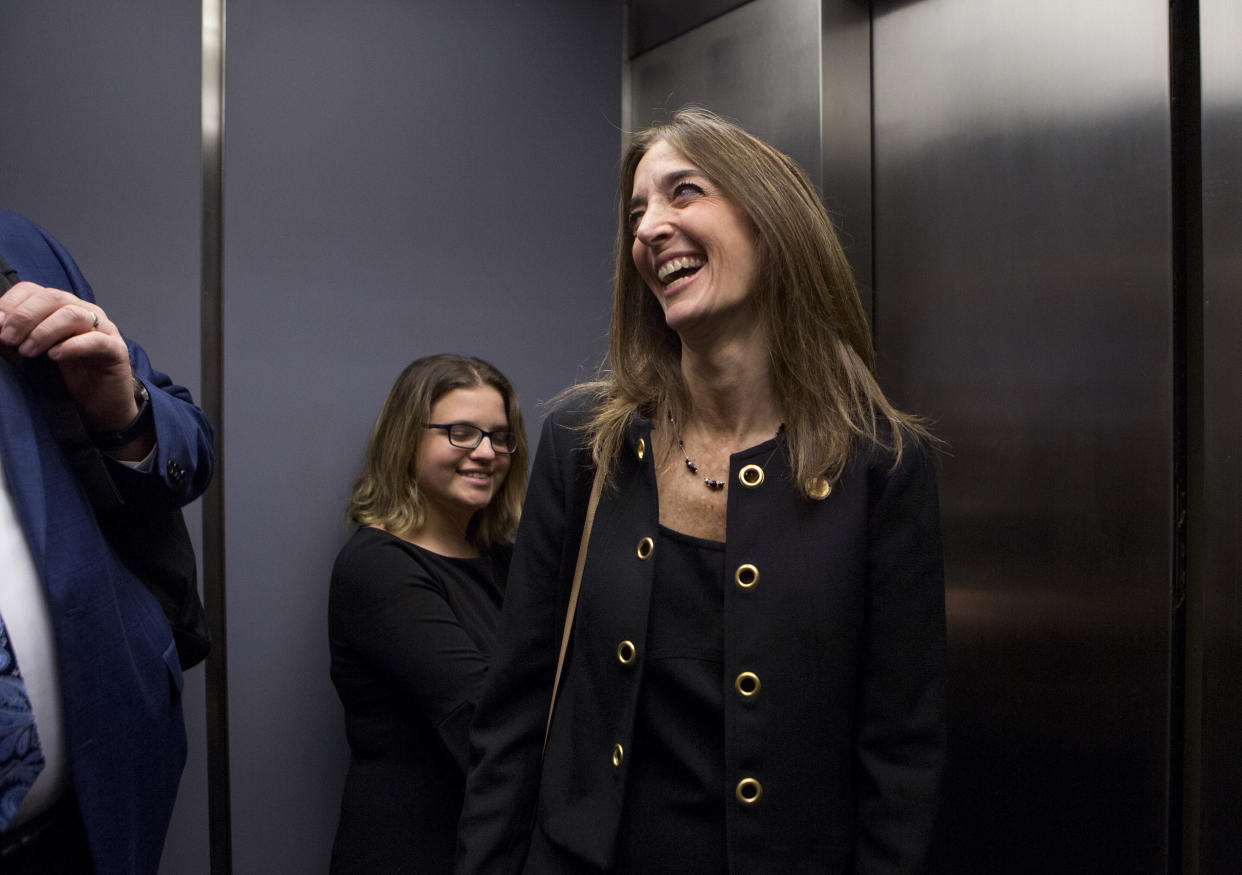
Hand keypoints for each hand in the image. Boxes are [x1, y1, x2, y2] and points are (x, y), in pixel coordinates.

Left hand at [0, 281, 140, 431]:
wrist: (100, 408)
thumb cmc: (66, 381)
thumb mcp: (30, 356)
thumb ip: (12, 341)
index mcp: (59, 309)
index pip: (32, 291)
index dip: (10, 304)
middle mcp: (82, 312)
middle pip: (51, 298)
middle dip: (23, 317)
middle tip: (7, 339)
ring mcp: (102, 329)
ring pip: (72, 314)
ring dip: (44, 331)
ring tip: (27, 351)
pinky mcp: (115, 350)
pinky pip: (95, 340)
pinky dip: (71, 345)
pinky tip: (54, 356)